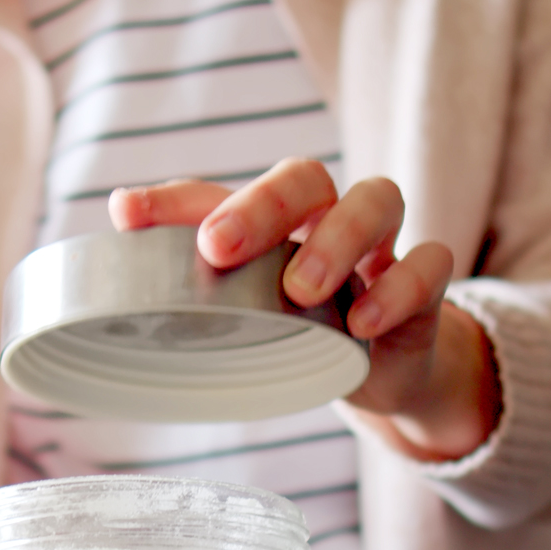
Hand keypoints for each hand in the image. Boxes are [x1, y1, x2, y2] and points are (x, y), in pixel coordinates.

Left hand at [108, 158, 501, 461]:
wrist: (380, 372)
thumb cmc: (300, 324)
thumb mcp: (244, 305)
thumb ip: (187, 262)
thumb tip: (120, 214)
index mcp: (274, 220)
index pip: (224, 190)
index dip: (176, 200)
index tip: (130, 217)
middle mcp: (328, 216)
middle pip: (308, 177)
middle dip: (264, 204)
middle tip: (220, 247)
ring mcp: (382, 248)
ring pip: (379, 199)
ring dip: (337, 239)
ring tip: (300, 289)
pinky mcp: (425, 289)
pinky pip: (430, 266)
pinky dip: (398, 288)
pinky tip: (361, 324)